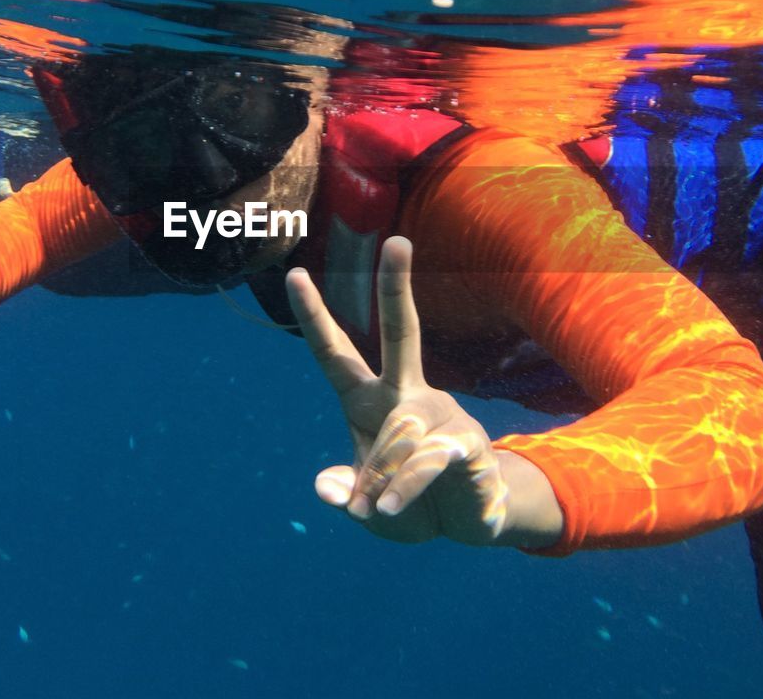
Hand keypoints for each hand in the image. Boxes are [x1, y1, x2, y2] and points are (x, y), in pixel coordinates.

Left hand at [285, 236, 562, 547]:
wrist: (468, 523)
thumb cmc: (410, 504)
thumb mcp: (365, 506)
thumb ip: (346, 494)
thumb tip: (328, 489)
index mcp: (369, 400)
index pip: (335, 353)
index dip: (315, 316)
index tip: (294, 274)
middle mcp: (406, 395)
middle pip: (403, 331)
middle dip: (397, 286)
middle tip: (398, 239)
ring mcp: (440, 413)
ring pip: (401, 429)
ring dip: (383, 475)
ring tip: (379, 507)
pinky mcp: (467, 440)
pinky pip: (427, 458)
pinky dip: (404, 488)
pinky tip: (393, 507)